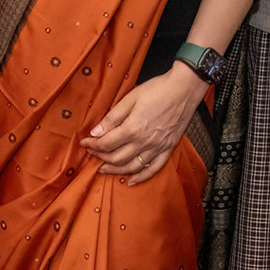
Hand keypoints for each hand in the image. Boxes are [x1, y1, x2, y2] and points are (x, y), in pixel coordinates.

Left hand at [81, 67, 206, 185]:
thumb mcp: (130, 98)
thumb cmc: (157, 89)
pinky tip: (131, 181)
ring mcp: (157, 147)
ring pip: (132, 167)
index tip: (85, 142)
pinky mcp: (168, 148)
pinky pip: (154, 168)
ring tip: (104, 169)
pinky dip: (142, 177)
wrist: (184, 89)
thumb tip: (96, 132)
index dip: (93, 144)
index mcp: (132, 128)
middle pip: (117, 158)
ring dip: (115, 170)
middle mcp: (144, 142)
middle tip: (92, 154)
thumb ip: (112, 117)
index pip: (106, 143)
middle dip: (101, 158)